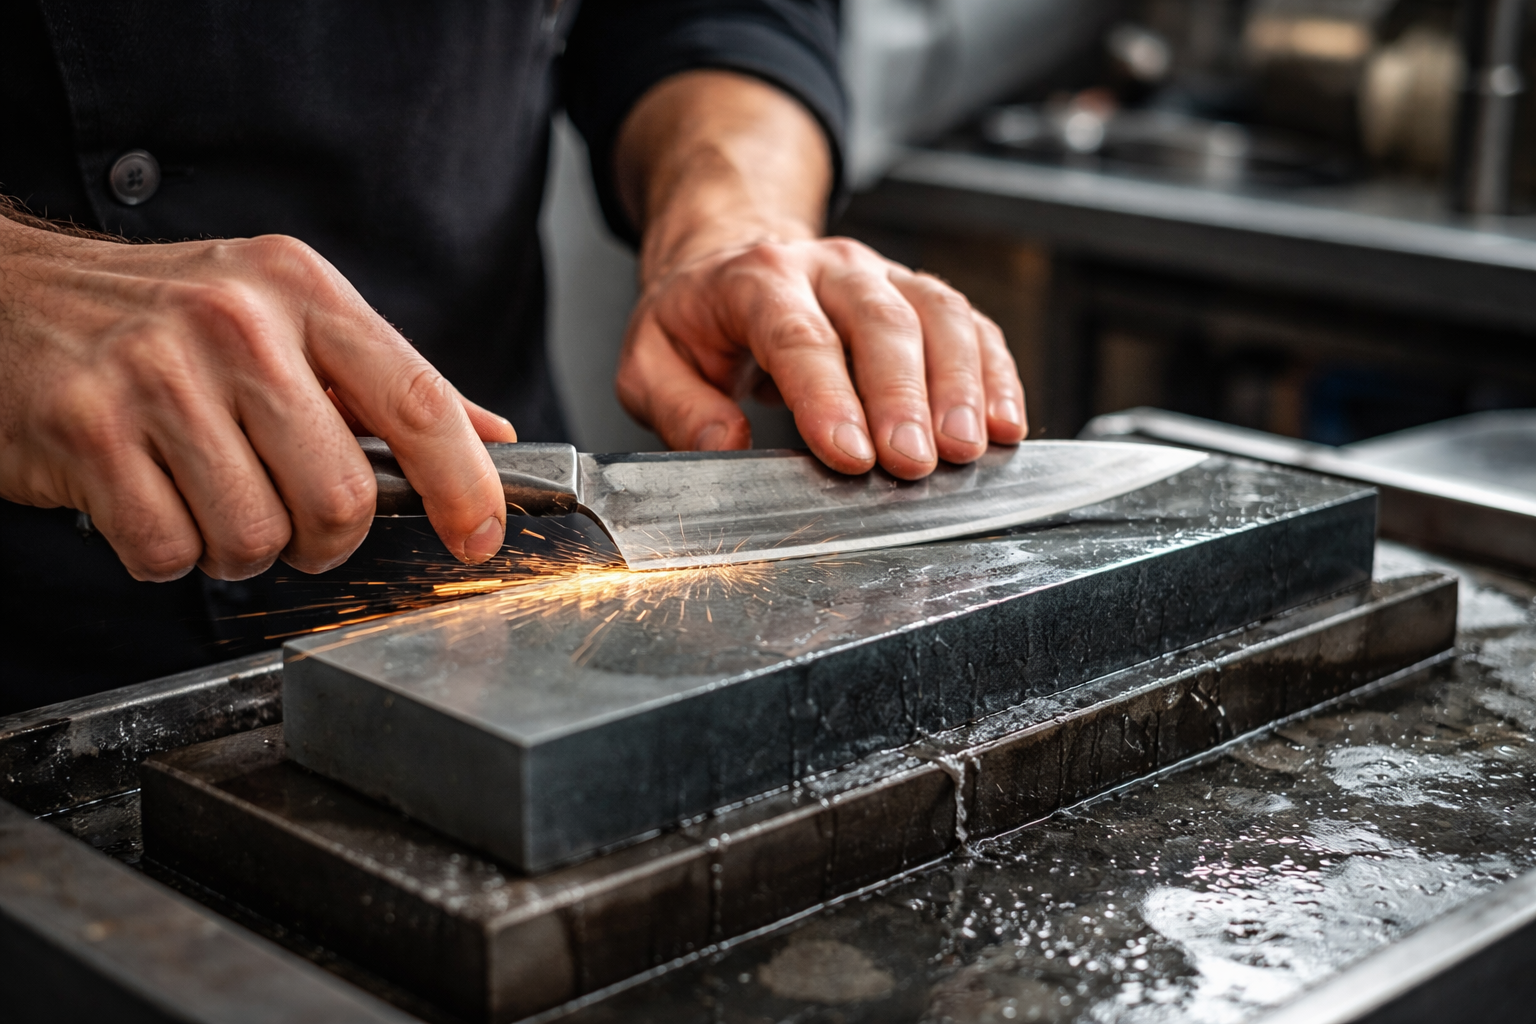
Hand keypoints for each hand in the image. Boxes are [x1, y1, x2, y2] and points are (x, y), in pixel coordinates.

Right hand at [0, 215, 513, 581]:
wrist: (7, 295)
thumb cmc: (163, 318)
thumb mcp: (285, 316)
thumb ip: (387, 382)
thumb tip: (490, 438)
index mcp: (301, 289)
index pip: (418, 401)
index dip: (465, 486)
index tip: (478, 537)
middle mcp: (235, 322)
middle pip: (340, 496)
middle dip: (324, 537)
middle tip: (290, 516)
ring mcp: (155, 373)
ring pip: (254, 537)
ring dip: (238, 549)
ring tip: (207, 496)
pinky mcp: (85, 428)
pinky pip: (168, 551)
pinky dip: (167, 552)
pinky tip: (149, 500)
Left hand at [613, 71, 1024, 479]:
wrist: (731, 260)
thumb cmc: (696, 320)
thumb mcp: (650, 362)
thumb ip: (678, 407)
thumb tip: (724, 443)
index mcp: (755, 279)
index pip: (797, 335)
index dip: (827, 397)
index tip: (850, 454)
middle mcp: (828, 268)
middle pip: (880, 321)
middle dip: (903, 396)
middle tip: (915, 462)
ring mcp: (883, 275)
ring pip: (938, 314)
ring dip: (961, 385)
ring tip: (970, 449)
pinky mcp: (920, 295)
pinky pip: (971, 324)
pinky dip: (995, 373)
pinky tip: (1005, 422)